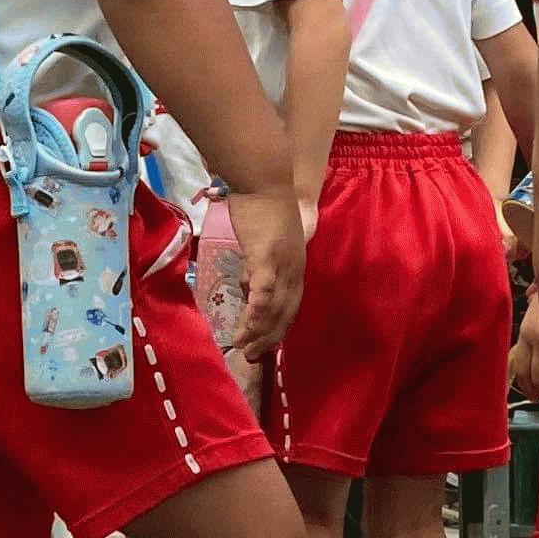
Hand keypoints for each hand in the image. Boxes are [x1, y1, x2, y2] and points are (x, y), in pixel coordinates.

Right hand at [222, 186, 305, 360]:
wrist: (265, 180)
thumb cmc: (263, 207)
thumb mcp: (263, 244)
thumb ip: (258, 269)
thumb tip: (249, 292)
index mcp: (295, 267)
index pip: (290, 306)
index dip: (278, 328)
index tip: (264, 345)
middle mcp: (294, 270)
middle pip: (285, 313)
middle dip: (268, 338)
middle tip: (251, 356)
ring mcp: (283, 265)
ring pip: (274, 308)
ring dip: (259, 331)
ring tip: (243, 347)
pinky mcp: (267, 257)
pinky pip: (264, 291)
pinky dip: (256, 312)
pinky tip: (247, 327)